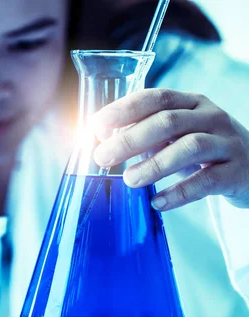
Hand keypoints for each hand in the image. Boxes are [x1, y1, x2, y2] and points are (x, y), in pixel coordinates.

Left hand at [91, 88, 248, 210]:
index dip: (125, 109)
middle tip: (102, 157)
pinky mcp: (237, 172)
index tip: (97, 125)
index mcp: (191, 103)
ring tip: (129, 180)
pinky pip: (207, 181)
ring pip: (190, 147)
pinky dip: (180, 192)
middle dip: (131, 139)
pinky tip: (158, 202)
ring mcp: (227, 143)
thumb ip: (145, 134)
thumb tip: (104, 140)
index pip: (156, 97)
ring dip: (155, 164)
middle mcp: (211, 117)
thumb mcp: (176, 135)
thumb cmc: (203, 150)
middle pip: (168, 121)